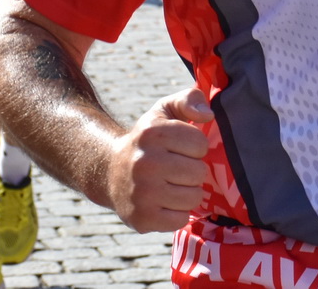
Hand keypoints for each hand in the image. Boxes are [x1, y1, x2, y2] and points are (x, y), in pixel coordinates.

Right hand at [105, 88, 213, 232]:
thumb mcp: (165, 110)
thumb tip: (208, 116)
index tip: (181, 148)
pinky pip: (181, 219)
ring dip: (188, 192)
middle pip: (199, 172)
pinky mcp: (142, 219)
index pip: (200, 144)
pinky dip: (177, 213)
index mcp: (152, 133)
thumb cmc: (148, 141)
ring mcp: (141, 194)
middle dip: (193, 171)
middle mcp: (144, 163)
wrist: (110, 172)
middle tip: (176, 169)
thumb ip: (189, 99)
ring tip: (171, 185)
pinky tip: (164, 203)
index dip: (195, 147)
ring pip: (193, 197)